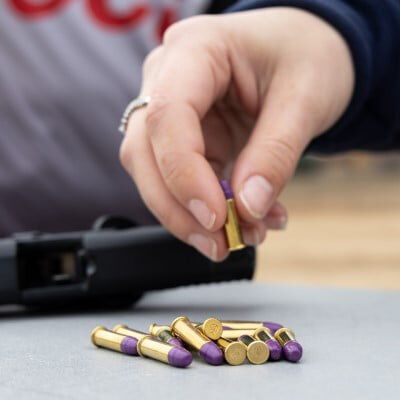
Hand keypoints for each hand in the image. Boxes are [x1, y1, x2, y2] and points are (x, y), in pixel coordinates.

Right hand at [120, 7, 353, 260]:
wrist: (303, 49)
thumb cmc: (306, 55)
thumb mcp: (304, 99)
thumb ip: (274, 153)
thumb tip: (247, 208)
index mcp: (195, 49)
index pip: (167, 116)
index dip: (184, 175)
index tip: (217, 218)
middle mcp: (169, 78)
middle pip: (144, 152)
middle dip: (178, 208)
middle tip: (218, 245)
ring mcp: (172, 109)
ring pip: (154, 172)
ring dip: (191, 216)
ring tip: (242, 236)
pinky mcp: (185, 137)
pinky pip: (183, 180)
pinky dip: (209, 208)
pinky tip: (246, 219)